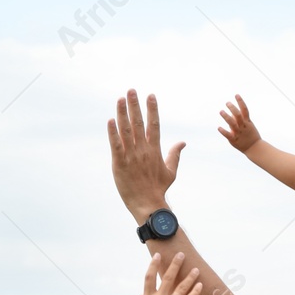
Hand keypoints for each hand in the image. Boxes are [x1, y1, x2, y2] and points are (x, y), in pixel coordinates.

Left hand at [108, 89, 184, 221]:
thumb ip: (175, 154)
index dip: (152, 109)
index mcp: (155, 150)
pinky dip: (113, 133)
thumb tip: (183, 142)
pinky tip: (110, 121)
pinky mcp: (120, 164)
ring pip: (126, 130)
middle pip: (139, 123)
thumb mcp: (171, 171)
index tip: (150, 95)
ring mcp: (131, 156)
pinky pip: (116, 145)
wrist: (148, 204)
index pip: (154, 125)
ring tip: (120, 99)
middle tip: (131, 90)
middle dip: (135, 105)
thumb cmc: (159, 188)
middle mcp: (143, 150)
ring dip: (123, 113)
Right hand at [138, 252, 202, 294]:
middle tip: (181, 254)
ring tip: (196, 269)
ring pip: (182, 287)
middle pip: (167, 277)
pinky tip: (199, 284)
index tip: (158, 255)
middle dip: (175, 264)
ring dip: (190, 276)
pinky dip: (195, 291)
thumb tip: (141, 294)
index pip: (149, 278)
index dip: (152, 265)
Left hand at [217, 94, 260, 151]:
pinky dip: (224, 131)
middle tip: (227, 102)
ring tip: (221, 111)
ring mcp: (239, 133)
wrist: (255, 148)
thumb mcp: (247, 125)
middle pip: (238, 115)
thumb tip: (231, 112)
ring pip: (233, 124)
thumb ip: (239, 119)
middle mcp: (243, 126)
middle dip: (233, 108)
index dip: (241, 102)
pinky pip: (229, 135)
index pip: (244, 110)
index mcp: (247, 122)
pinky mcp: (234, 140)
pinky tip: (218, 128)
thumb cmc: (250, 135)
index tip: (236, 95)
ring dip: (227, 117)